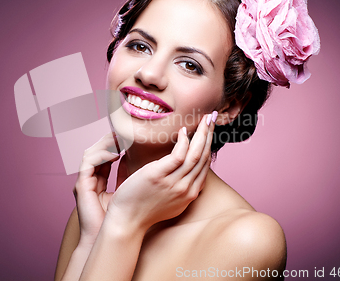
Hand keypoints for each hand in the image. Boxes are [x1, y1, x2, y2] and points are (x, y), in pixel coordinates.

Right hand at [73, 133, 119, 245]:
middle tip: (126, 132)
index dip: (116, 144)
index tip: (130, 137)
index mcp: (98, 180)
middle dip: (110, 140)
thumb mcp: (128, 190)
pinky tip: (115, 153)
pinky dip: (101, 155)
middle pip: (97, 151)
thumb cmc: (120, 218)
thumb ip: (128, 175)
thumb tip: (137, 159)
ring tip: (121, 138)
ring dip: (106, 144)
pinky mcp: (82, 185)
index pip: (106, 156)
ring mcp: (84, 181)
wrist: (111, 236)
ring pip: (91, 153)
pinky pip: (89, 163)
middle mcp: (89, 179)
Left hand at [106, 112, 216, 231]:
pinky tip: (184, 131)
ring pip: (195, 154)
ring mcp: (174, 183)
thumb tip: (181, 169)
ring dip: (202, 134)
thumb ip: (178, 186)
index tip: (210, 130)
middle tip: (212, 117)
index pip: (205, 165)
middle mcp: (186, 189)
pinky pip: (178, 155)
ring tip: (204, 119)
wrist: (127, 221)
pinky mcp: (159, 176)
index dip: (209, 145)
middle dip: (210, 135)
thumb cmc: (143, 209)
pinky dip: (184, 141)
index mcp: (189, 193)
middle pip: (204, 157)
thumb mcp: (168, 200)